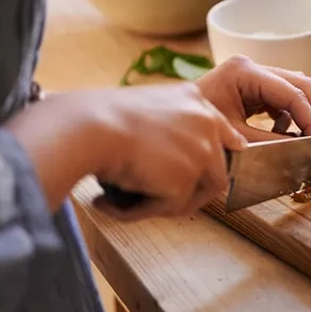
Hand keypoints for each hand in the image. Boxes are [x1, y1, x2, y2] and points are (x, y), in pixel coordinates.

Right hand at [6, 83, 246, 217]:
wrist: (86, 127)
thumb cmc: (98, 116)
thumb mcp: (142, 109)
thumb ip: (165, 128)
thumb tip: (168, 163)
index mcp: (194, 100)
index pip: (223, 132)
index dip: (219, 153)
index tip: (211, 168)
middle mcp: (205, 125)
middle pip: (216, 171)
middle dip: (188, 191)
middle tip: (154, 200)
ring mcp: (200, 152)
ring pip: (197, 194)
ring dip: (166, 204)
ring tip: (128, 204)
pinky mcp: (185, 180)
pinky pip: (167, 208)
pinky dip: (138, 211)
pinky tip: (108, 204)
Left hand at [195, 56, 310, 141]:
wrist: (171, 130)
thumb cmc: (196, 131)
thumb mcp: (236, 138)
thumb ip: (272, 142)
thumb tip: (306, 149)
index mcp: (243, 72)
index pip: (291, 92)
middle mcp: (250, 67)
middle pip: (300, 84)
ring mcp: (251, 75)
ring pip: (295, 89)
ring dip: (305, 113)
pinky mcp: (251, 87)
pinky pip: (282, 98)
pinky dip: (290, 116)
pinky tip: (283, 134)